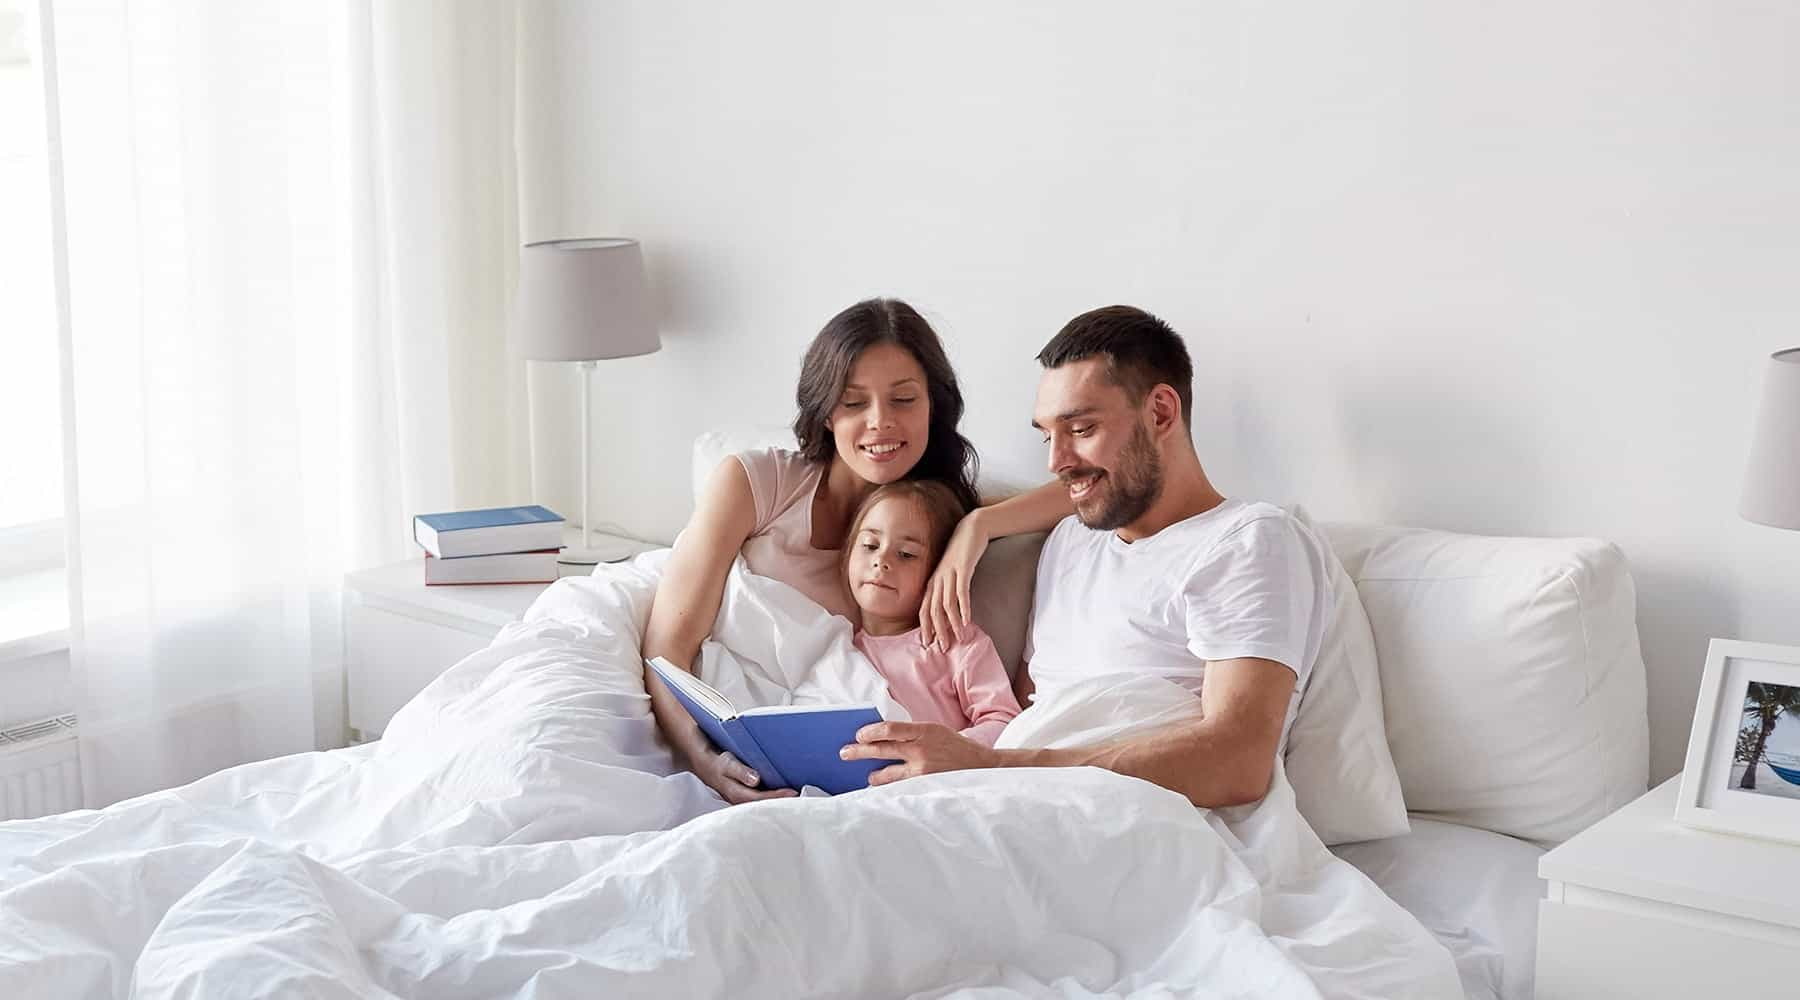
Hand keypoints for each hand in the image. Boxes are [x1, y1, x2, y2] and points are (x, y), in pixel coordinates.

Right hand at [687, 745, 798, 804]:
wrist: (704, 763)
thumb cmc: (716, 763)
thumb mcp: (726, 764)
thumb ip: (740, 771)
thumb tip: (756, 779)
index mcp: (737, 794)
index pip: (761, 799)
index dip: (778, 797)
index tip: (794, 792)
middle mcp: (742, 801)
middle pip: (766, 805)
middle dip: (783, 803)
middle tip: (804, 797)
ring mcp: (745, 799)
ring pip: (764, 804)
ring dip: (780, 801)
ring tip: (800, 796)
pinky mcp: (747, 795)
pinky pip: (763, 799)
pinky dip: (775, 796)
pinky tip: (786, 792)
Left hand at [841, 721, 997, 786]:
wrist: (984, 767)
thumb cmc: (956, 748)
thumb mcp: (936, 732)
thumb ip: (912, 734)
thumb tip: (882, 738)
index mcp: (925, 731)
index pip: (890, 729)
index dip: (870, 732)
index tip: (858, 734)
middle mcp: (922, 750)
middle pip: (882, 749)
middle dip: (859, 751)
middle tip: (845, 753)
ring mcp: (923, 771)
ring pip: (888, 774)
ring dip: (874, 776)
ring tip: (867, 778)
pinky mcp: (926, 787)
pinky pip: (900, 788)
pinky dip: (889, 789)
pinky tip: (882, 792)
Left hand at [920, 510, 989, 648]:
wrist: (971, 529)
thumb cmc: (961, 554)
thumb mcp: (950, 573)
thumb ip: (947, 590)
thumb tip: (949, 611)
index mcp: (932, 582)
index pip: (924, 609)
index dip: (925, 628)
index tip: (928, 644)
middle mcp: (937, 580)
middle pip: (933, 610)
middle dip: (938, 631)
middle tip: (943, 648)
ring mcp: (949, 574)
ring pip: (947, 604)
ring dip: (952, 623)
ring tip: (959, 638)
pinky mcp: (963, 569)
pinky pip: (961, 592)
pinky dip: (964, 607)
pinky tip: (967, 620)